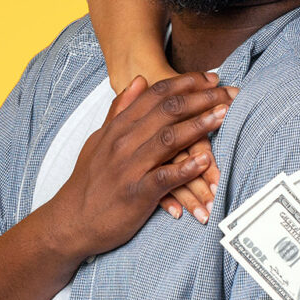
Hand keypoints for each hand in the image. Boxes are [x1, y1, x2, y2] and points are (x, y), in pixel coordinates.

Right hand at [45, 72, 235, 257]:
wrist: (70, 221)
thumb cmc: (89, 182)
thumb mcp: (99, 139)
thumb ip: (120, 109)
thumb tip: (138, 80)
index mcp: (118, 127)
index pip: (156, 95)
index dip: (186, 83)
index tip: (212, 78)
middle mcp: (124, 142)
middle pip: (168, 111)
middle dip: (202, 98)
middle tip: (229, 93)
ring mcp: (130, 167)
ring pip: (169, 139)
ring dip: (199, 125)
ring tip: (224, 115)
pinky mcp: (136, 194)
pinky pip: (164, 177)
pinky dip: (185, 168)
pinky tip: (205, 161)